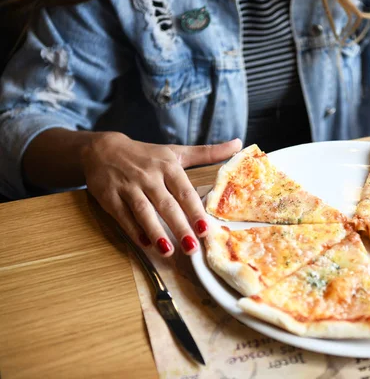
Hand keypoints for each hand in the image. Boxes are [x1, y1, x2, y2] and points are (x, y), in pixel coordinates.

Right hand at [81, 132, 241, 255]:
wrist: (103, 150)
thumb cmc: (146, 155)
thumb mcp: (177, 152)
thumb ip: (208, 153)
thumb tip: (238, 144)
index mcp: (168, 166)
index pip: (184, 191)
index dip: (195, 211)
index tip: (206, 229)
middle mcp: (149, 177)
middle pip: (166, 205)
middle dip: (179, 227)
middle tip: (192, 247)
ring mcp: (128, 187)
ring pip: (143, 212)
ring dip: (155, 232)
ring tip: (168, 252)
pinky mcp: (109, 197)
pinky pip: (123, 216)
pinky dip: (133, 231)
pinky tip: (145, 244)